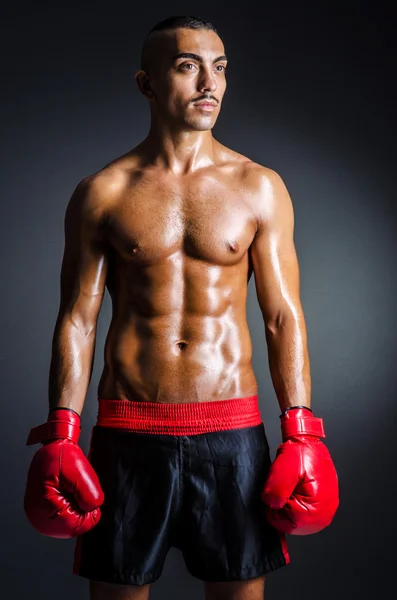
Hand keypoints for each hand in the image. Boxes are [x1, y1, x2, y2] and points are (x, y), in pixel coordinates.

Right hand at [24, 408, 103, 538]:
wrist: (52, 447)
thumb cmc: (61, 456)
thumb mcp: (80, 472)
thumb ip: (90, 495)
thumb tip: (92, 509)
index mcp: (45, 510)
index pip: (78, 527)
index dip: (89, 509)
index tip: (84, 491)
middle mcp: (38, 518)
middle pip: (74, 527)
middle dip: (81, 508)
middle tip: (76, 488)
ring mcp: (38, 517)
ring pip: (69, 523)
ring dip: (75, 507)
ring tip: (70, 488)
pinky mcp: (41, 513)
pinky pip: (63, 518)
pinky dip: (69, 506)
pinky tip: (66, 492)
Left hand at [261, 407, 338, 534]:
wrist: (309, 442)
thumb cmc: (298, 454)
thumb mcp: (283, 471)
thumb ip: (276, 492)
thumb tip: (272, 506)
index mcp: (315, 511)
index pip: (283, 524)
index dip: (273, 508)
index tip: (274, 491)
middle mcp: (323, 516)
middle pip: (291, 524)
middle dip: (282, 507)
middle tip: (283, 486)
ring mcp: (325, 512)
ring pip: (296, 520)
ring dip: (289, 505)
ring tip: (290, 486)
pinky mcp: (324, 506)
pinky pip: (304, 513)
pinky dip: (296, 503)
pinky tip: (295, 488)